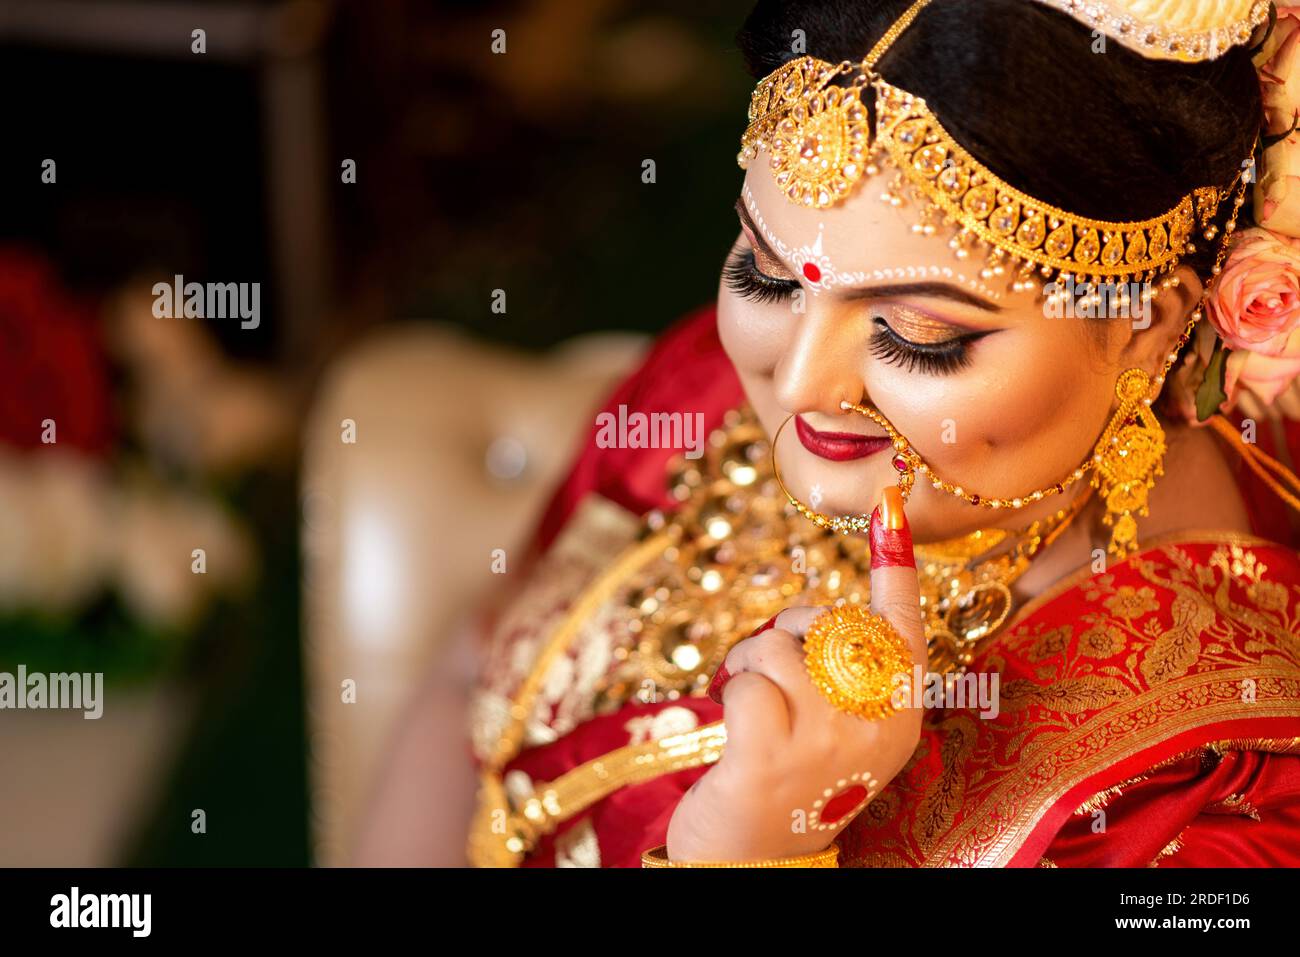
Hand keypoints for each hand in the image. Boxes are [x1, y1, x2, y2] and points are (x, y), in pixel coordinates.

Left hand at [665, 486, 924, 862]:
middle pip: (828, 625)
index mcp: (900, 715)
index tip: (891, 505)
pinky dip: (729, 694)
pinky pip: (744, 681)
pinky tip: (736, 731)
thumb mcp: (844, 730)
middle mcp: (875, 725)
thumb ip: (852, 674)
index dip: (894, 567)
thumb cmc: (797, 781)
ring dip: (750, 665)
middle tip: (774, 673)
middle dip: (790, 632)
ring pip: (778, 648)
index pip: (902, 627)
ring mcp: (827, 740)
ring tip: (752, 705)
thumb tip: (831, 612)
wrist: (757, 858)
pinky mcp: (771, 754)